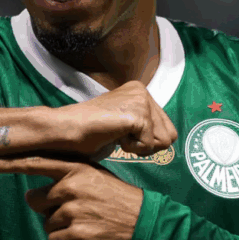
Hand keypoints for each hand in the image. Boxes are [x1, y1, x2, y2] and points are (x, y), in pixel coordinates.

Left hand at [0, 156, 141, 239]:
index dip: (8, 165)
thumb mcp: (95, 176)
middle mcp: (71, 186)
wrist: (145, 224)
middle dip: (48, 207)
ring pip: (46, 222)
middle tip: (74, 209)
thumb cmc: (118, 199)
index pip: (35, 163)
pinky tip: (86, 234)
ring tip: (87, 221)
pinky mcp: (74, 234)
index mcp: (76, 168)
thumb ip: (66, 177)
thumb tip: (33, 193)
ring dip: (61, 226)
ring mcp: (71, 211)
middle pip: (35, 200)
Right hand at [57, 81, 177, 158]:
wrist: (68, 129)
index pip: (167, 127)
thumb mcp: (125, 123)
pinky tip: (114, 136)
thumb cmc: (91, 132)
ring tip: (117, 134)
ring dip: (140, 146)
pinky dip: (131, 148)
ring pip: (164, 141)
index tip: (122, 133)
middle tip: (120, 136)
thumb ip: (143, 124)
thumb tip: (168, 138)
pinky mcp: (138, 114)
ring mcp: (141, 101)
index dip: (147, 140)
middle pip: (170, 134)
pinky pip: (149, 145)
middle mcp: (143, 91)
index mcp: (140, 91)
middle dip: (147, 144)